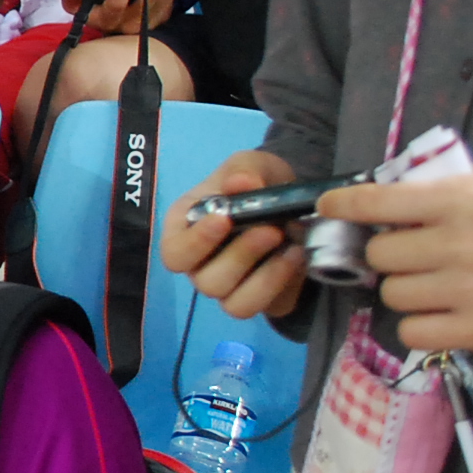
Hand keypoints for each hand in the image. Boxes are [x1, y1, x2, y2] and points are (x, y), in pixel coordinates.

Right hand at [160, 147, 304, 321]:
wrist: (290, 200)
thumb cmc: (255, 182)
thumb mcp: (249, 164)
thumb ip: (242, 170)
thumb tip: (241, 182)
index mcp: (185, 232)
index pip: (175, 254)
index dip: (195, 243)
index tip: (224, 219)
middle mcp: (202, 266)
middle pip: (207, 282)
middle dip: (241, 256)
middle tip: (272, 229)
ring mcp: (231, 288)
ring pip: (234, 304)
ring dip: (265, 278)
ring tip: (290, 247)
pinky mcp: (263, 299)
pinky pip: (267, 308)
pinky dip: (283, 286)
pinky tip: (297, 256)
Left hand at [324, 164, 472, 352]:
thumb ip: (443, 188)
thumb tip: (381, 193)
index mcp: (462, 198)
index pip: (375, 202)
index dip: (342, 207)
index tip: (326, 210)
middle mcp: (460, 242)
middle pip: (379, 256)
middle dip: (390, 256)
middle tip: (414, 257)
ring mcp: (472, 290)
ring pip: (394, 295)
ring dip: (407, 291)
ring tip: (439, 285)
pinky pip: (415, 333)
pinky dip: (422, 325)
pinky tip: (447, 313)